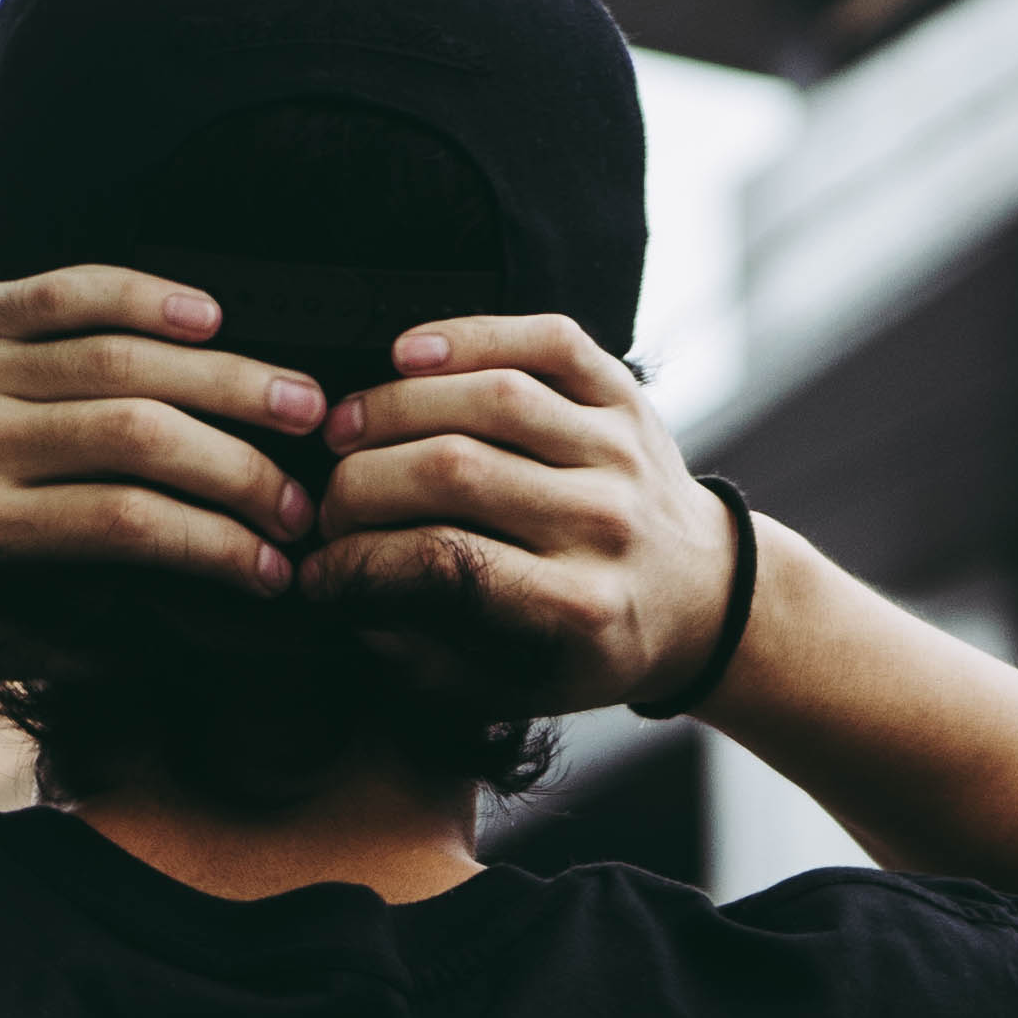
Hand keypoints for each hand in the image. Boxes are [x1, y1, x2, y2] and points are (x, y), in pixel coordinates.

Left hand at [0, 270, 326, 653]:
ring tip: (300, 402)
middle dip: (239, 464)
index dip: (213, 546)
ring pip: (117, 356)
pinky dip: (144, 296)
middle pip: (134, 434)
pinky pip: (66, 290)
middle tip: (308, 492)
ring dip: (224, 379)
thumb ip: (76, 635)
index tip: (276, 571)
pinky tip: (212, 317)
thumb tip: (198, 624)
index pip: (123, 524)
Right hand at [307, 315, 738, 711]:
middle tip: (323, 499)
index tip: (316, 567)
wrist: (702, 598)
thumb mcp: (511, 683)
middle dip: (361, 482)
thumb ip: (422, 649)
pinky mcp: (627, 395)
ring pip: (489, 397)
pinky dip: (469, 335)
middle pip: (454, 471)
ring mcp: (621, 450)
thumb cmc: (591, 644)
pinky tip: (405, 355)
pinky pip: (544, 341)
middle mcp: (606, 523)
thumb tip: (337, 586)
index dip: (357, 560)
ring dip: (394, 405)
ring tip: (345, 428)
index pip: (442, 563)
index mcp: (579, 605)